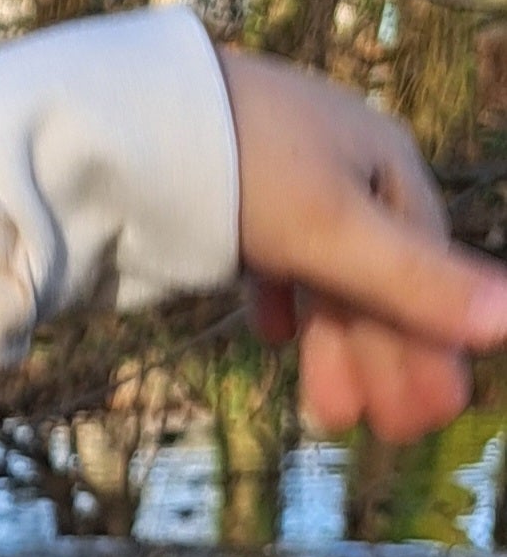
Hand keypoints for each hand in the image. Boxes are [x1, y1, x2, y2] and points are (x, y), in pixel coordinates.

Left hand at [222, 45, 506, 440]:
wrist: (121, 123)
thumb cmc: (241, 169)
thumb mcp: (332, 231)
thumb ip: (413, 281)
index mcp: (384, 168)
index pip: (423, 268)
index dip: (431, 341)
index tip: (435, 412)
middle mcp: (342, 170)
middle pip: (374, 280)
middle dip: (385, 358)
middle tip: (391, 432)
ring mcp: (283, 181)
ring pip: (323, 276)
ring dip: (334, 345)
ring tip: (334, 416)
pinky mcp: (224, 197)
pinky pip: (267, 256)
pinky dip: (279, 300)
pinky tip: (271, 337)